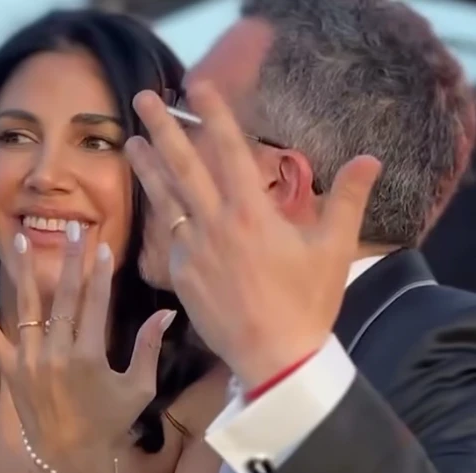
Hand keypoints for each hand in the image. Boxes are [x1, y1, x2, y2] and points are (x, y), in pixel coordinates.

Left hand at [0, 228, 174, 472]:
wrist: (71, 459)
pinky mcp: (11, 371)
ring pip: (26, 307)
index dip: (99, 273)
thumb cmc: (109, 423)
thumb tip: (166, 313)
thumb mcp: (139, 389)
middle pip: (63, 297)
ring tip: (20, 237)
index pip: (95, 304)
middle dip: (69, 260)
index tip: (102, 246)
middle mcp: (56, 354)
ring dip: (24, 271)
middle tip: (72, 227)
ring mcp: (29, 361)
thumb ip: (149, 348)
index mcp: (89, 357)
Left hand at [126, 83, 380, 388]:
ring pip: (167, 202)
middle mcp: (216, 227)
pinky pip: (170, 240)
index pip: (230, 152)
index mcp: (252, 214)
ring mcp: (194, 253)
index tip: (197, 87)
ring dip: (148, 170)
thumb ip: (347, 201)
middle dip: (163, 129)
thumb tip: (369, 159)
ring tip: (131, 144)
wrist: (275, 357)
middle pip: (184, 168)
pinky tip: (157, 206)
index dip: (214, 115)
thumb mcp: (335, 251)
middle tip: (144, 99)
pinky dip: (163, 218)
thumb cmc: (307, 305)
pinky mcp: (183, 279)